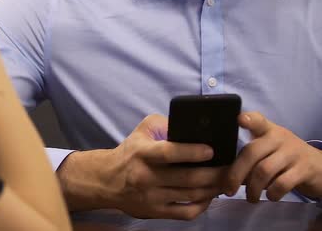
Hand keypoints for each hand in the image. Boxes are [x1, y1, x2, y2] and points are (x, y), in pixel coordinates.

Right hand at [58, 114, 225, 219]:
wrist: (106, 180)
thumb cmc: (129, 153)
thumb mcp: (141, 131)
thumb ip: (164, 124)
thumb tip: (191, 125)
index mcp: (142, 154)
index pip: (169, 153)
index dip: (192, 152)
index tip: (211, 150)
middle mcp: (146, 176)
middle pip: (188, 178)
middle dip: (215, 173)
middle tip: (230, 167)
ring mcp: (151, 197)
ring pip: (191, 195)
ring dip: (213, 188)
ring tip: (225, 180)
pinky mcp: (155, 212)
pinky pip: (185, 213)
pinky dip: (202, 206)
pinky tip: (208, 196)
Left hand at [225, 112, 321, 202]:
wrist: (319, 167)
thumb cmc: (284, 158)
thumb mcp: (269, 149)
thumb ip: (249, 154)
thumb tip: (223, 171)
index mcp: (268, 131)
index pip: (257, 120)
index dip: (248, 119)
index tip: (239, 119)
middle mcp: (279, 138)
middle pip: (251, 152)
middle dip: (236, 174)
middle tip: (229, 190)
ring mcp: (293, 153)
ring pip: (264, 170)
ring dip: (253, 188)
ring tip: (250, 198)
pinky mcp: (304, 169)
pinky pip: (282, 183)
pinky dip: (272, 193)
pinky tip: (270, 196)